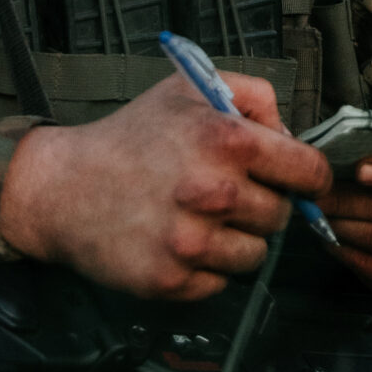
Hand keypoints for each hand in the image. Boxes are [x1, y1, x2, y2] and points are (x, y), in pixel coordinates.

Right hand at [0, 69, 331, 301]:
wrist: (63, 186)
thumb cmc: (131, 137)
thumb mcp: (191, 88)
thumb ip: (254, 97)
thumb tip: (291, 138)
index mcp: (227, 141)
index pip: (309, 173)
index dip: (307, 178)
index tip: (297, 182)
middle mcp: (214, 192)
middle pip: (282, 217)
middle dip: (260, 205)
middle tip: (222, 194)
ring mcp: (192, 241)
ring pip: (256, 256)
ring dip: (236, 240)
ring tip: (198, 218)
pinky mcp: (172, 279)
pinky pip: (220, 283)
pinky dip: (206, 268)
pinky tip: (177, 241)